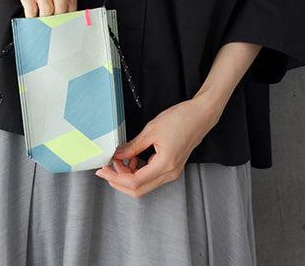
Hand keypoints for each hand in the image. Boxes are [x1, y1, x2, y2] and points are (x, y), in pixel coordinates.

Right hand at [0, 0, 77, 17]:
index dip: (70, 13)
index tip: (66, 23)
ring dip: (44, 19)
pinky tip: (30, 17)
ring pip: (47, 6)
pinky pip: (31, 6)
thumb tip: (68, 16)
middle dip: (58, 18)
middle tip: (54, 27)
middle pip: (62, 1)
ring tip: (41, 22)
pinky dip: (31, 16)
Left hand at [94, 96, 218, 198]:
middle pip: (139, 189)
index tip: (103, 170)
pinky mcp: (172, 167)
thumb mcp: (152, 130)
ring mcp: (172, 172)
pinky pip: (151, 176)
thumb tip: (117, 154)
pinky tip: (133, 158)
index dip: (116, 178)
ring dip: (129, 175)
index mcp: (165, 165)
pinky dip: (139, 170)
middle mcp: (170, 173)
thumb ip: (133, 146)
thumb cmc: (181, 119)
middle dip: (119, 180)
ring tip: (121, 158)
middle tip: (107, 168)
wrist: (201, 115)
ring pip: (144, 184)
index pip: (134, 182)